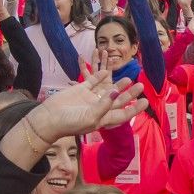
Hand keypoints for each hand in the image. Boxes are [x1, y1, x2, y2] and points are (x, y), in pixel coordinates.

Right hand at [26, 70, 146, 141]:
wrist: (49, 117)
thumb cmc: (70, 122)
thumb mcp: (91, 117)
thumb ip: (105, 104)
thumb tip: (115, 92)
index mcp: (103, 119)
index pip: (122, 114)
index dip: (134, 109)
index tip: (144, 102)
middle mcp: (98, 108)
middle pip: (118, 100)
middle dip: (130, 94)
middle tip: (141, 86)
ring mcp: (89, 98)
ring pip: (107, 90)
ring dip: (118, 84)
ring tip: (129, 77)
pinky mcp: (80, 90)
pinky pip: (93, 82)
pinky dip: (100, 77)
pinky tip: (108, 71)